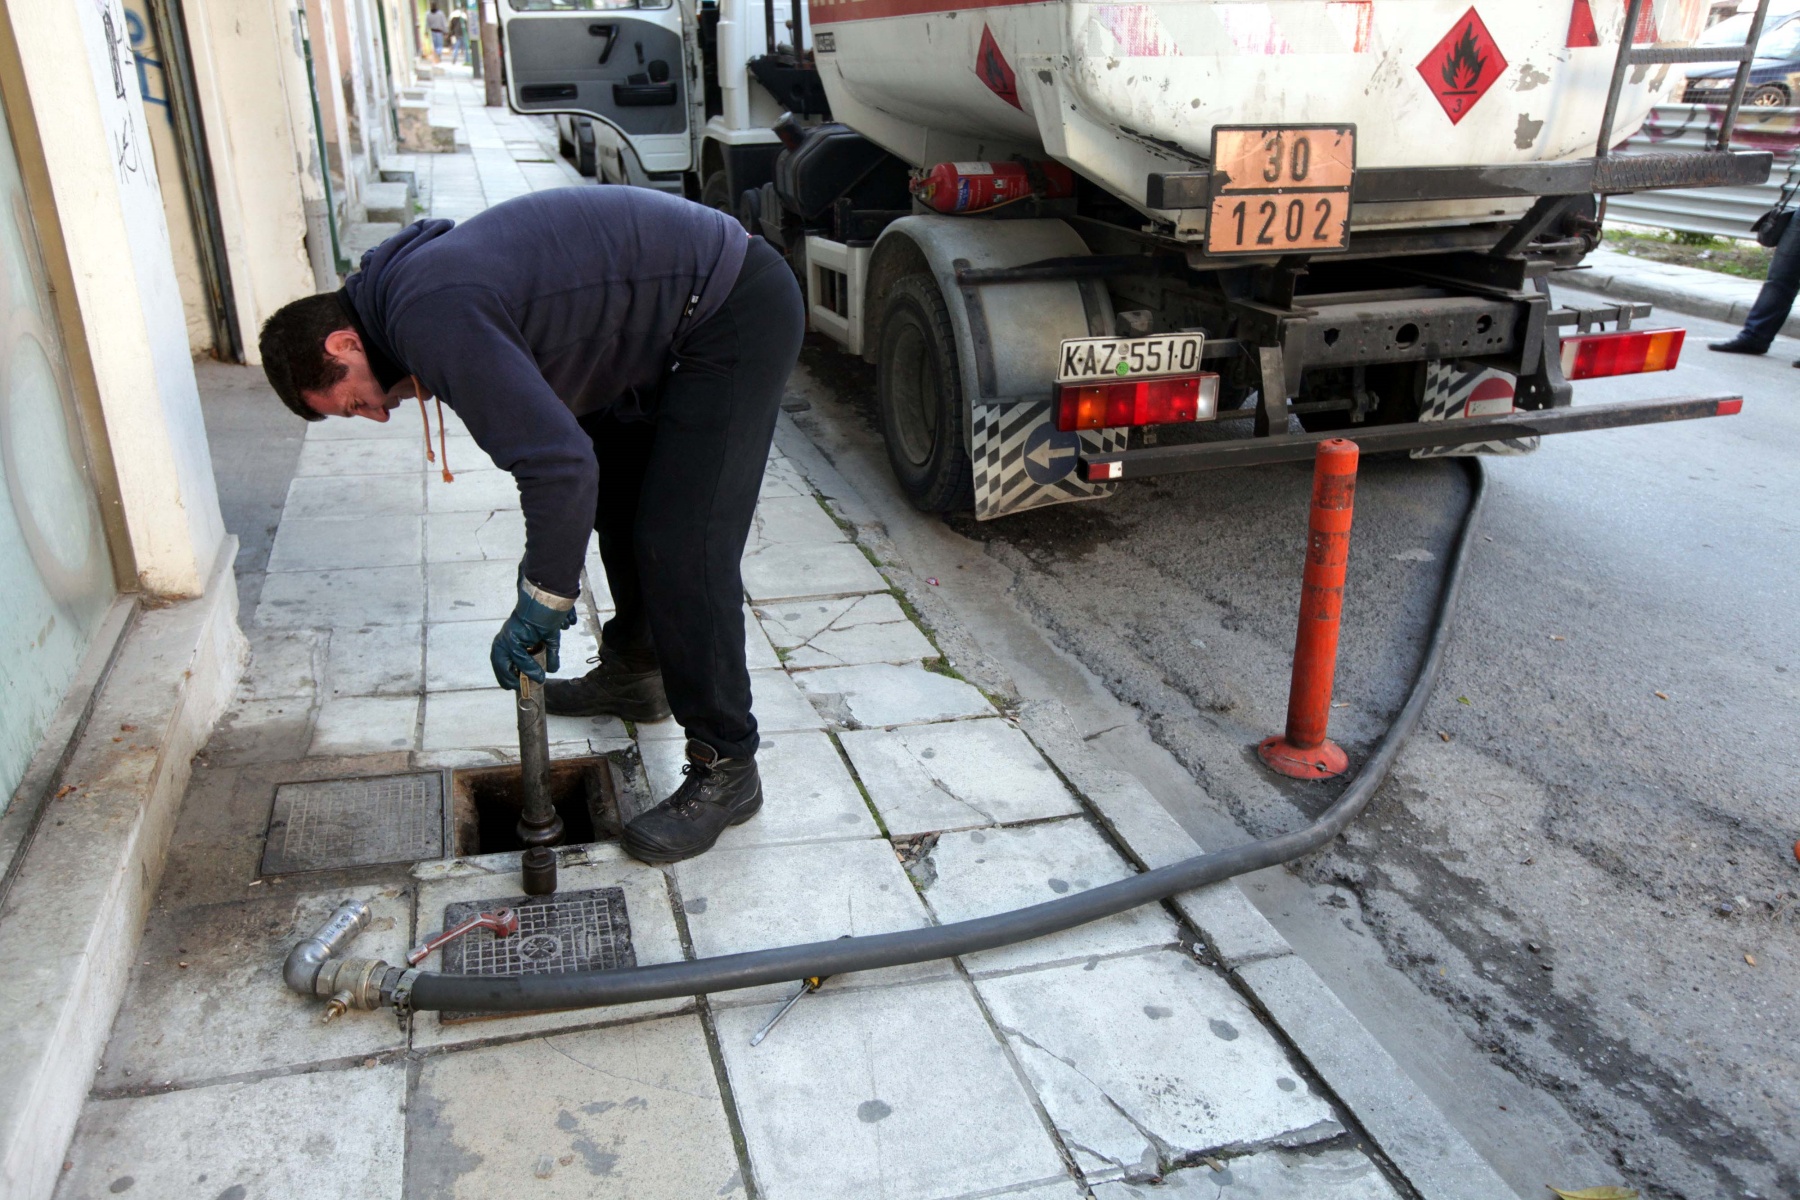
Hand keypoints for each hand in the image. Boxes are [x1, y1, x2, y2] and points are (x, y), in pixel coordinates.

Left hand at [490, 572, 577, 689]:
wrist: (547, 601)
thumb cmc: (546, 616)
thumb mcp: (549, 639)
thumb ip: (550, 654)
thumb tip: (553, 669)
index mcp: (511, 636)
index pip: (504, 658)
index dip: (508, 672)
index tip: (514, 684)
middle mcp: (505, 637)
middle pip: (499, 662)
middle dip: (505, 677)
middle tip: (514, 687)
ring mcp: (507, 637)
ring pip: (507, 662)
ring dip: (518, 675)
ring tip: (529, 683)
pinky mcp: (512, 638)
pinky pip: (518, 657)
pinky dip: (528, 667)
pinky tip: (538, 675)